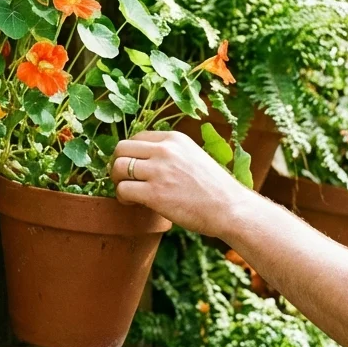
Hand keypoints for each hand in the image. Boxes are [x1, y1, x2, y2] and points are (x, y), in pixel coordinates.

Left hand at [111, 130, 251, 237]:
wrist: (230, 208)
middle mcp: (165, 150)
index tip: (133, 167)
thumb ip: (170, 153)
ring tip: (128, 192)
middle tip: (123, 178)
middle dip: (117, 164)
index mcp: (174, 139)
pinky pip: (123, 189)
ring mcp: (158, 171)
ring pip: (117, 167)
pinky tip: (133, 202)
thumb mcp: (193, 156)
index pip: (137, 138)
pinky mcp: (154, 194)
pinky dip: (122, 197)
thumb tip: (144, 158)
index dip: (130, 154)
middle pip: (121, 148)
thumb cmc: (214, 188)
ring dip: (117, 181)